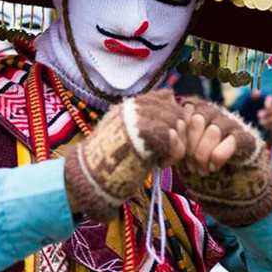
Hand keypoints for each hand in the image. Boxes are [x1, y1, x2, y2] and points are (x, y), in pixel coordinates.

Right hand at [64, 89, 184, 221]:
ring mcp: (139, 117)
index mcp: (131, 104)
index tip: (166, 138)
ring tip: (162, 159)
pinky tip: (160, 164)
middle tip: (167, 152)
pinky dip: (172, 155)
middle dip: (179, 133)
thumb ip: (148, 117)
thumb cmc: (110, 159)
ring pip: (178, 124)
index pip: (166, 97)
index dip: (172, 118)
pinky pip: (173, 139)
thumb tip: (171, 97)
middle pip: (176, 110)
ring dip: (176, 146)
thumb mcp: (128, 132)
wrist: (91, 175)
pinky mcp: (145, 133)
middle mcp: (135, 106)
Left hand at [178, 97, 271, 226]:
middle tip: (190, 167)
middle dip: (190, 146)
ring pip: (213, 130)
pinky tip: (213, 168)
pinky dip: (218, 156)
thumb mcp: (182, 154)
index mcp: (196, 111)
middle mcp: (215, 112)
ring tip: (201, 171)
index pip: (185, 110)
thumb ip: (175, 144)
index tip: (176, 155)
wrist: (230, 186)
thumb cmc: (199, 165)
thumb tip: (167, 142)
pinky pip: (231, 142)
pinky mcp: (246, 138)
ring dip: (203, 154)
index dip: (179, 134)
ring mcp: (231, 123)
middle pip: (197, 119)